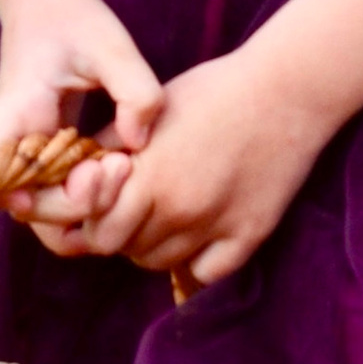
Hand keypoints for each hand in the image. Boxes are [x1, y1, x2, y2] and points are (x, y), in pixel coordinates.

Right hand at [0, 0, 163, 254]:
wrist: (47, 1)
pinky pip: (55, 189)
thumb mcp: (113, 45)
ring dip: (83, 201)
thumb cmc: (75, 20)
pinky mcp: (43, 152)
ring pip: (40, 203)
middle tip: (119, 167)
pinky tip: (119, 164)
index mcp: (16, 108)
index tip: (42, 189)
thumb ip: (135, 91)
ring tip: (125, 164)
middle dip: (72, 203)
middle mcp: (11, 137)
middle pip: (20, 200)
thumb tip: (134, 144)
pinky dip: (86, 189)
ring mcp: (25, 148)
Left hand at [62, 43, 339, 284]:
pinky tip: (199, 233)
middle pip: (124, 249)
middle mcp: (179, 208)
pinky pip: (206, 273)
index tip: (102, 201)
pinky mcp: (250, 234)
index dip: (92, 218)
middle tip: (133, 204)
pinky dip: (195, 261)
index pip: (96, 231)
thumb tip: (76, 179)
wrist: (286, 90)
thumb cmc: (213, 91)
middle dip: (119, 230)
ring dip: (152, 243)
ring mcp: (216, 226)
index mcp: (149, 175)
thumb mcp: (150, 113)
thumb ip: (108, 149)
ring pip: (159, 262)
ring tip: (165, 211)